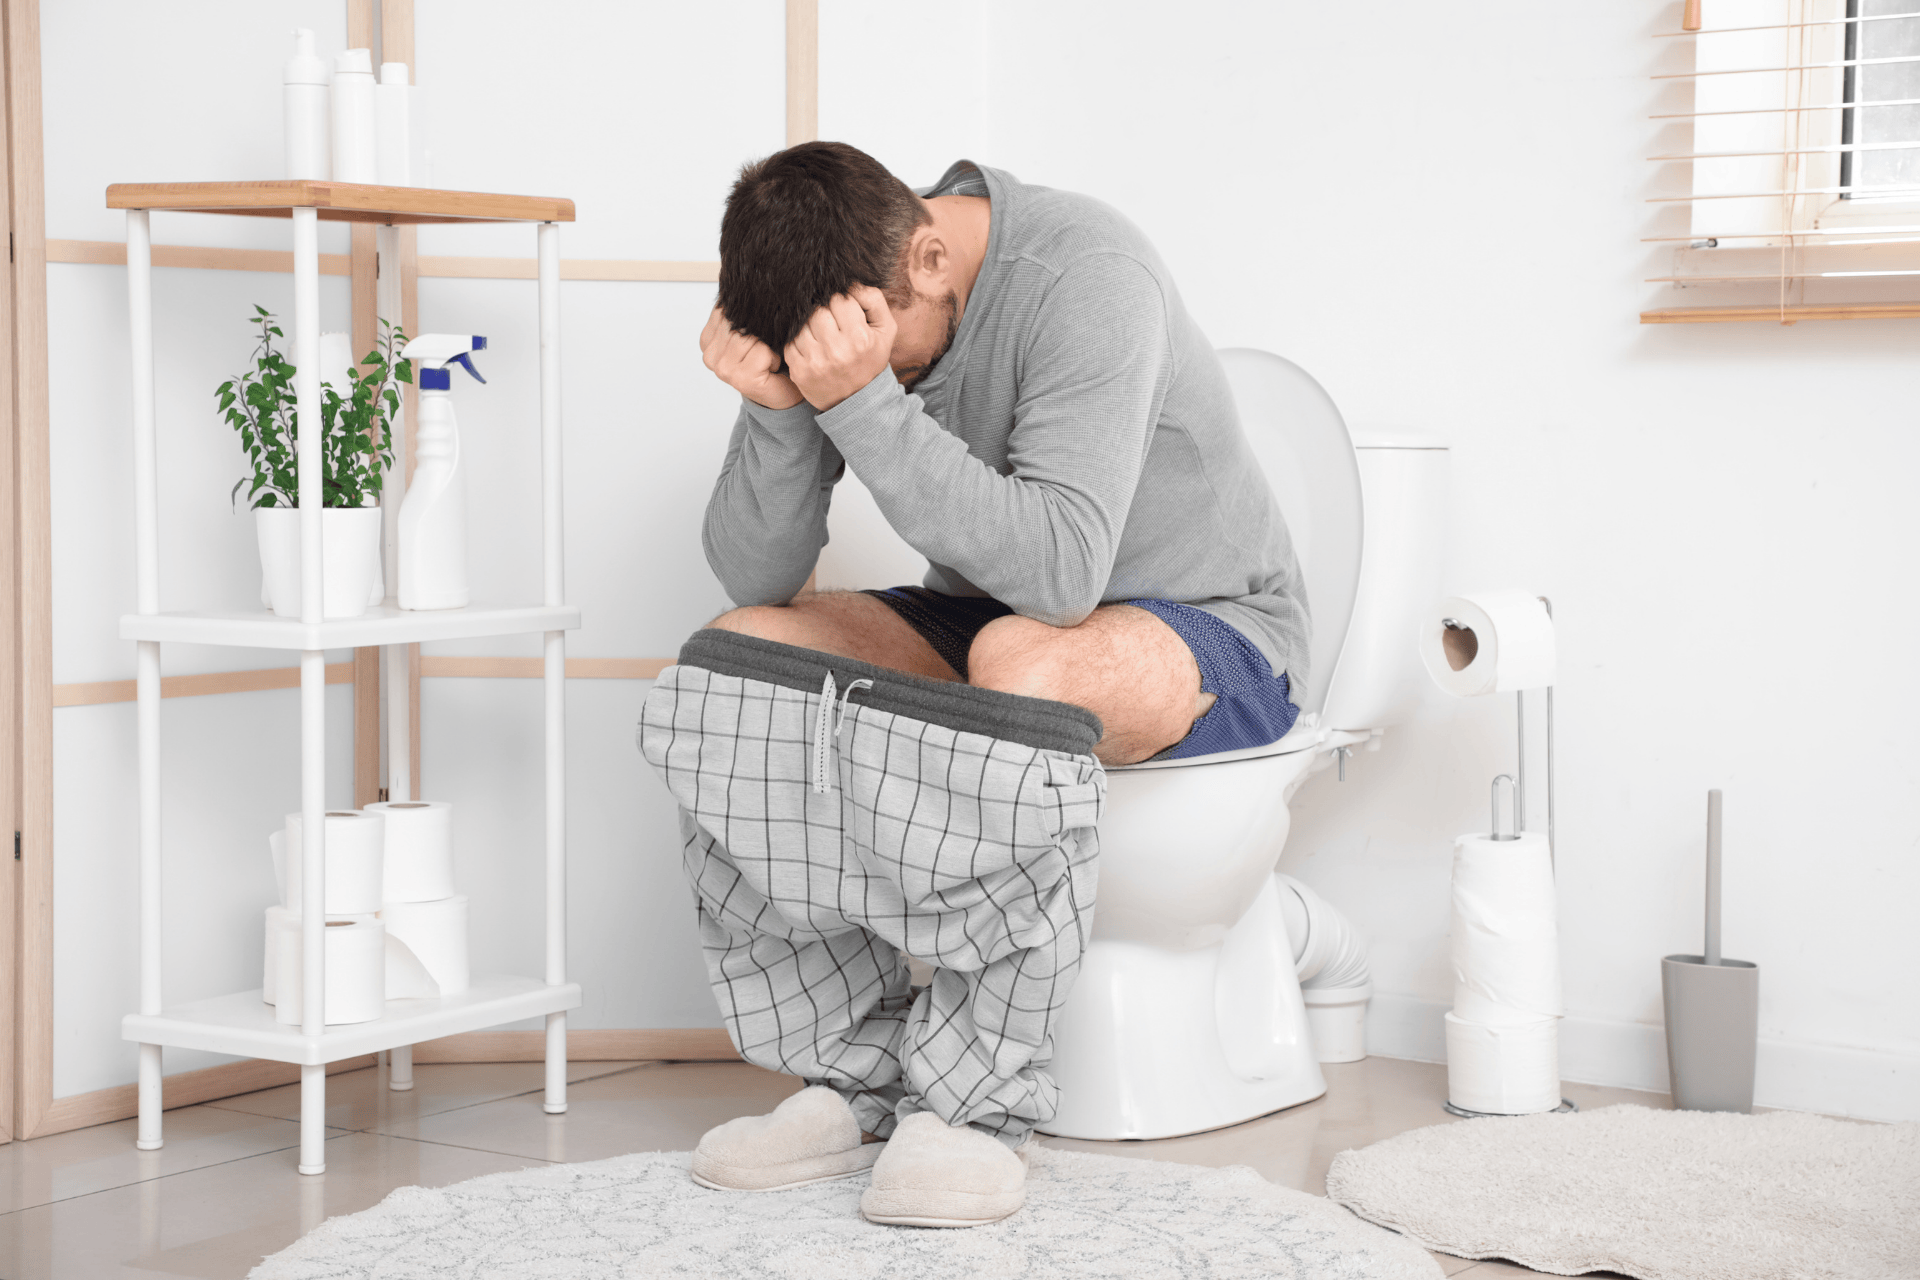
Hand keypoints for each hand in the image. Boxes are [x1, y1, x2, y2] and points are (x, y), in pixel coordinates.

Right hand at [700, 307, 803, 410]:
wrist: (782, 393)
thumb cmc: (768, 360)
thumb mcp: (750, 330)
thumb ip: (740, 312)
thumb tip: (745, 283)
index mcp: (707, 339)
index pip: (726, 309)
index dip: (748, 314)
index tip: (754, 330)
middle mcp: (710, 354)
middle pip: (739, 322)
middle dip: (760, 329)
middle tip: (764, 346)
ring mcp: (723, 368)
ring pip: (752, 336)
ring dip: (769, 344)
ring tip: (767, 356)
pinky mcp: (740, 379)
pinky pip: (763, 352)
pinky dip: (774, 357)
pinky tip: (771, 367)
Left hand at [784, 286, 895, 411]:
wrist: (857, 400)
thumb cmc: (870, 358)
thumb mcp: (885, 330)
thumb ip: (873, 299)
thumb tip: (851, 282)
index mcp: (860, 338)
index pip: (840, 299)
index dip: (842, 302)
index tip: (845, 314)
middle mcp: (837, 350)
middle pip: (818, 309)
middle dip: (825, 312)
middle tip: (832, 324)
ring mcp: (815, 361)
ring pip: (802, 323)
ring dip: (810, 324)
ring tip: (822, 334)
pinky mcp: (799, 370)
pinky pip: (790, 340)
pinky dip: (799, 339)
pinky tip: (812, 346)